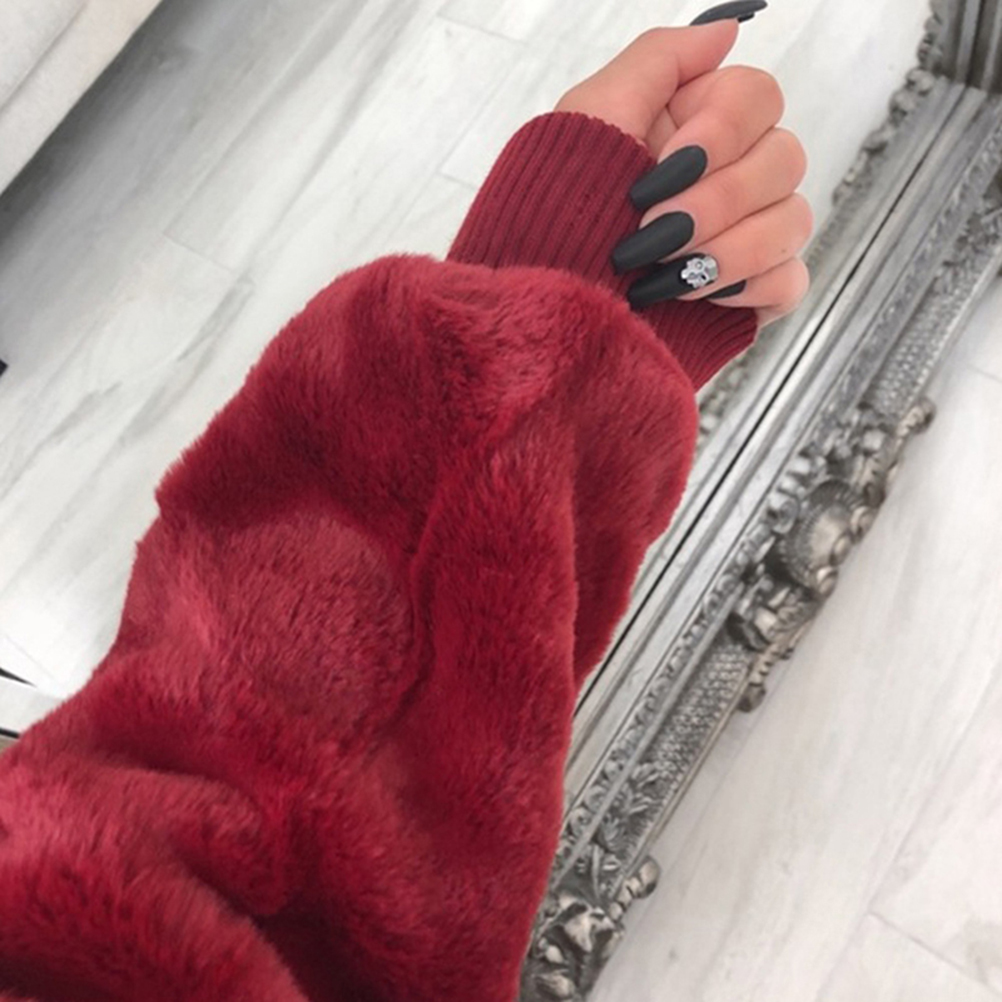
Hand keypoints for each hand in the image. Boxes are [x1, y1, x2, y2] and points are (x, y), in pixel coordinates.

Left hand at [554, 19, 811, 329]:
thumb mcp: (589, 117)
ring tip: (663, 274)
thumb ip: (659, 60)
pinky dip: (746, 289)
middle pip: (784, 159)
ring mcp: (741, 236)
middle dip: (715, 201)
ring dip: (727, 251)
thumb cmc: (551, 210)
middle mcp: (727, 175)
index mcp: (694, 126)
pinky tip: (694, 297)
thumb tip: (726, 29)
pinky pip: (789, 281)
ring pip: (792, 220)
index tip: (662, 167)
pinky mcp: (744, 293)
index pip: (760, 98)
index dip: (722, 133)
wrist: (540, 301)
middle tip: (652, 231)